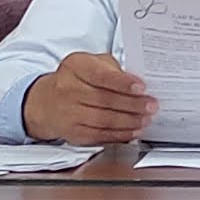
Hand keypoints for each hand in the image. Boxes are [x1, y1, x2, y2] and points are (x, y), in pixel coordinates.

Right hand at [23, 52, 155, 144]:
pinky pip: (100, 135)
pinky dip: (120, 135)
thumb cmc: (77, 79)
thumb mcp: (92, 64)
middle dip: (133, 104)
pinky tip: (133, 131)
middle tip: (151, 105)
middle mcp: (67, 89)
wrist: (48, 102)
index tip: (142, 87)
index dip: (123, 83)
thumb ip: (113, 70)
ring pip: (104, 120)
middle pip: (104, 100)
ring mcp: (68, 113)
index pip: (100, 76)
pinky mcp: (73, 133)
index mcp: (74, 66)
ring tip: (146, 119)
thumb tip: (138, 85)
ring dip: (129, 121)